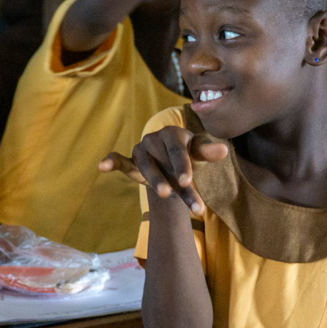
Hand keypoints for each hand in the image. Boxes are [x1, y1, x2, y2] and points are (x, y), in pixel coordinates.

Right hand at [100, 126, 227, 215]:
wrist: (173, 164)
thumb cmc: (190, 156)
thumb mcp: (200, 154)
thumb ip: (208, 151)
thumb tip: (224, 149)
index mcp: (173, 133)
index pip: (179, 150)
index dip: (183, 165)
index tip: (188, 181)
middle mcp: (155, 139)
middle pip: (165, 163)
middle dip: (173, 180)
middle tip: (181, 191)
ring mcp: (141, 150)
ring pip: (147, 168)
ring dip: (155, 181)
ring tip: (165, 195)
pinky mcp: (131, 161)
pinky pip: (120, 161)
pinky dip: (111, 162)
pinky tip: (102, 166)